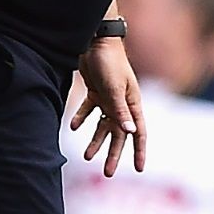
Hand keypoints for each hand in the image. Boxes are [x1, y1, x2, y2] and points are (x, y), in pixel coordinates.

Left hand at [71, 37, 145, 176]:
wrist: (96, 41)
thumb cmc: (110, 63)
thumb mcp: (115, 88)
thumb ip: (120, 110)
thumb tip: (130, 132)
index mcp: (132, 104)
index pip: (138, 133)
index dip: (139, 151)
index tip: (138, 168)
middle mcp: (122, 104)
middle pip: (119, 134)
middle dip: (113, 154)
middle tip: (107, 172)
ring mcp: (109, 99)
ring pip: (103, 126)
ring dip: (95, 141)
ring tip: (87, 156)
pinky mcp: (96, 92)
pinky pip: (89, 110)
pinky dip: (82, 118)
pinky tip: (73, 127)